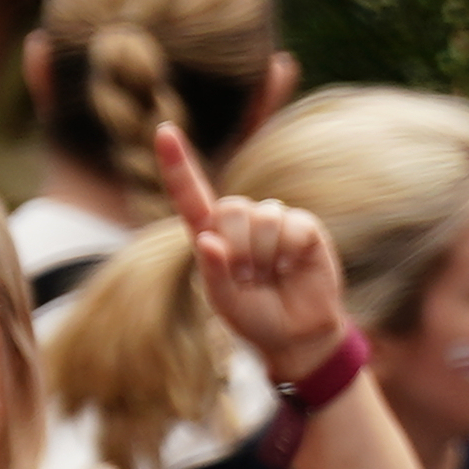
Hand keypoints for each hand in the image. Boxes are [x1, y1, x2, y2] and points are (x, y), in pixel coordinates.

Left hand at [157, 123, 353, 382]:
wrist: (298, 336)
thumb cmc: (254, 318)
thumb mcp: (226, 303)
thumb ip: (214, 274)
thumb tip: (209, 240)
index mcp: (212, 236)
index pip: (191, 195)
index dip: (178, 165)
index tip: (164, 132)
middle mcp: (242, 222)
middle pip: (231, 208)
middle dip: (238, 248)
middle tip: (250, 278)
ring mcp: (274, 221)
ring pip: (263, 216)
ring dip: (265, 256)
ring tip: (271, 276)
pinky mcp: (304, 227)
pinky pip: (293, 225)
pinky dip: (290, 253)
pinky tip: (293, 269)